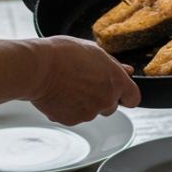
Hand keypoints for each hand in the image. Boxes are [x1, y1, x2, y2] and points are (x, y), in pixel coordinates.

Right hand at [27, 36, 141, 125]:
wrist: (37, 68)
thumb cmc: (62, 54)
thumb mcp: (93, 51)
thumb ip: (113, 65)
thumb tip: (127, 71)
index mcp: (115, 81)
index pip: (134, 98)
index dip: (126, 94)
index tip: (118, 91)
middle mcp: (106, 100)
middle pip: (111, 106)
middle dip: (101, 97)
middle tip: (84, 82)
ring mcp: (89, 113)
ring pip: (91, 112)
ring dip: (83, 103)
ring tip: (67, 85)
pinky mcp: (71, 121)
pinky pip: (73, 116)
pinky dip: (67, 109)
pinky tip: (59, 94)